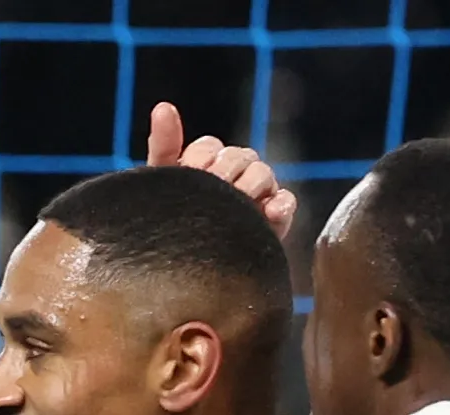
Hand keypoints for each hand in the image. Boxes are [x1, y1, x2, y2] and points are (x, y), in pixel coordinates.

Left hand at [146, 102, 296, 239]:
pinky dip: (281, 205)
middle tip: (211, 192)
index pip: (210, 147)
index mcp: (206, 165)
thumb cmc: (171, 223)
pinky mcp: (274, 220)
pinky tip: (266, 214)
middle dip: (224, 171)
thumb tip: (163, 106)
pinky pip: (286, 201)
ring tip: (235, 204)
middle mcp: (233, 175)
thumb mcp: (162, 185)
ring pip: (263, 174)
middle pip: (240, 156)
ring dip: (250, 185)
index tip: (189, 174)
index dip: (200, 158)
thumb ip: (163, 146)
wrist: (182, 273)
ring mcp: (256, 196)